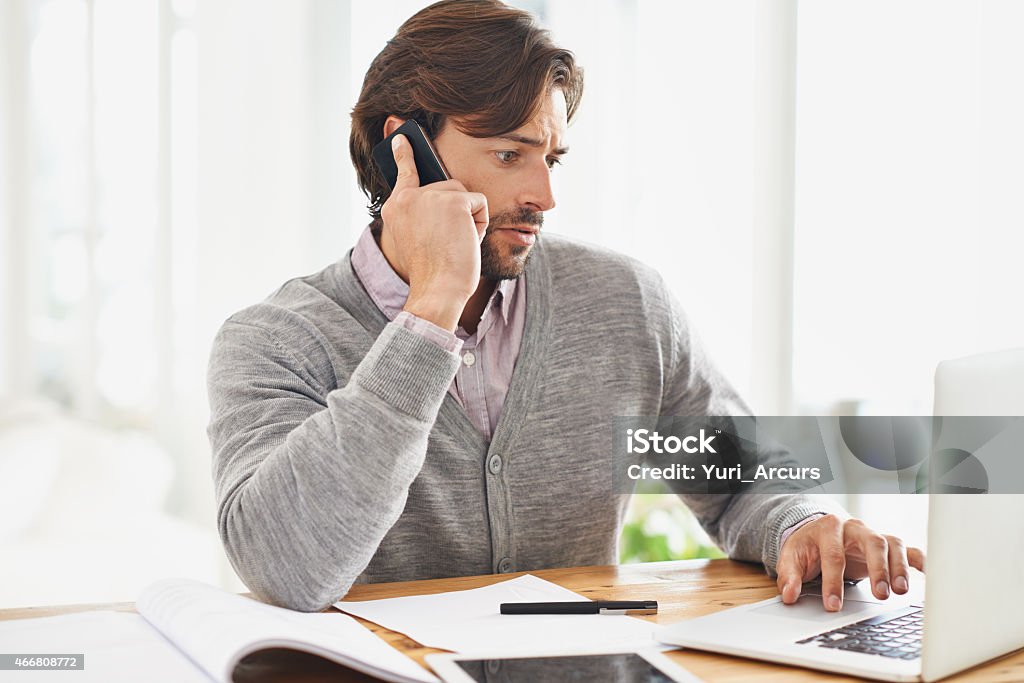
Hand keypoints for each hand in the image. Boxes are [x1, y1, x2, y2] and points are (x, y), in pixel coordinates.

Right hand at [379, 133, 488, 330]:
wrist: (438, 289)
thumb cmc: (433, 272)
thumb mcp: (419, 238)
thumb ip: (424, 214)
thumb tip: (449, 196)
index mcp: (396, 207)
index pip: (404, 172)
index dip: (405, 153)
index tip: (401, 136)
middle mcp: (408, 197)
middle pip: (449, 188)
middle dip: (457, 214)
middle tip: (445, 243)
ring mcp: (430, 196)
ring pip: (465, 196)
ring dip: (468, 220)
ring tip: (453, 243)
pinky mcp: (454, 200)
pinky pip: (479, 204)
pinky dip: (480, 224)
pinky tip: (464, 241)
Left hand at [776, 515, 925, 611]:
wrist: (817, 532)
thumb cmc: (807, 546)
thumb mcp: (792, 556)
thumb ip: (789, 575)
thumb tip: (789, 595)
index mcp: (828, 528)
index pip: (833, 555)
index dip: (833, 582)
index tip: (833, 605)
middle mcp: (855, 528)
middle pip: (872, 543)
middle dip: (878, 569)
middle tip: (880, 595)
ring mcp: (873, 535)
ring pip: (893, 545)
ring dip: (900, 567)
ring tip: (901, 591)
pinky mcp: (887, 545)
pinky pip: (908, 550)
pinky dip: (919, 561)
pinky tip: (928, 575)